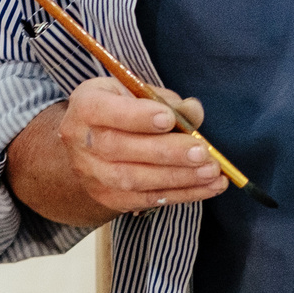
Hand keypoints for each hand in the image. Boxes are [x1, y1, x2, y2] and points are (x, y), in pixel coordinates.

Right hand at [7, 78, 225, 226]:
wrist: (92, 144)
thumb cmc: (122, 109)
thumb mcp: (138, 92)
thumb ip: (166, 100)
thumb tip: (193, 111)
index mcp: (86, 106)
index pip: (102, 111)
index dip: (136, 117)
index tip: (168, 119)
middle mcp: (81, 141)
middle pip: (119, 149)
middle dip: (166, 152)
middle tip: (202, 152)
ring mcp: (93, 174)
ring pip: (133, 180)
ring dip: (177, 177)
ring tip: (212, 172)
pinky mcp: (109, 198)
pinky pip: (147, 199)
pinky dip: (182, 194)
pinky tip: (209, 187)